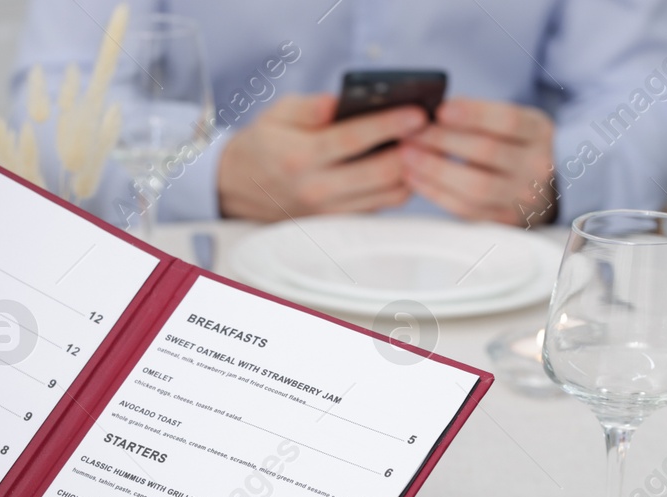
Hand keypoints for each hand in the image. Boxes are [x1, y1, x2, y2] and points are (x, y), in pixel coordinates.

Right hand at [218, 94, 426, 219]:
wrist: (238, 186)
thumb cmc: (264, 143)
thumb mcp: (279, 112)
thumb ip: (315, 106)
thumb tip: (348, 102)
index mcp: (300, 156)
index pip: (354, 140)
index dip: (390, 125)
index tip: (417, 113)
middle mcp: (316, 189)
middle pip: (381, 174)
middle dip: (412, 149)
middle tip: (428, 130)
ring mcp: (328, 211)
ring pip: (389, 196)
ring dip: (411, 171)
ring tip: (419, 147)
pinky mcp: (337, 224)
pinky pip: (380, 207)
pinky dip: (398, 187)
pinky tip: (404, 166)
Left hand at [400, 98, 556, 226]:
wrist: (530, 183)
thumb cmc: (507, 143)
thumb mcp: (503, 120)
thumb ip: (474, 114)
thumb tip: (429, 107)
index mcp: (539, 130)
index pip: (508, 120)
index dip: (472, 114)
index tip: (440, 110)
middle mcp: (537, 164)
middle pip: (487, 152)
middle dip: (443, 141)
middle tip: (412, 133)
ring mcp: (522, 196)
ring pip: (476, 186)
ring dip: (434, 169)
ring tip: (407, 154)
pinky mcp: (501, 218)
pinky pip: (464, 208)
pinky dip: (434, 191)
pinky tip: (413, 177)